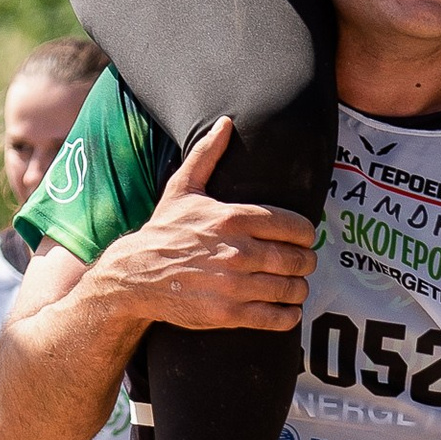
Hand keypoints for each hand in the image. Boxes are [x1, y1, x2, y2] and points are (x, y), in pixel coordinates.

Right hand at [99, 118, 316, 334]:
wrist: (133, 276)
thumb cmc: (162, 231)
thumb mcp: (182, 189)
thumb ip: (207, 155)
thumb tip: (226, 122)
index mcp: (233, 218)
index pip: (295, 227)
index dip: (307, 235)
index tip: (304, 240)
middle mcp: (238, 250)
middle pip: (299, 259)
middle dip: (306, 262)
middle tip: (303, 264)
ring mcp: (234, 284)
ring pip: (291, 288)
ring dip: (299, 289)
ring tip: (295, 287)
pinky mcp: (228, 313)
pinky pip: (275, 317)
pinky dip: (289, 316)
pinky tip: (287, 311)